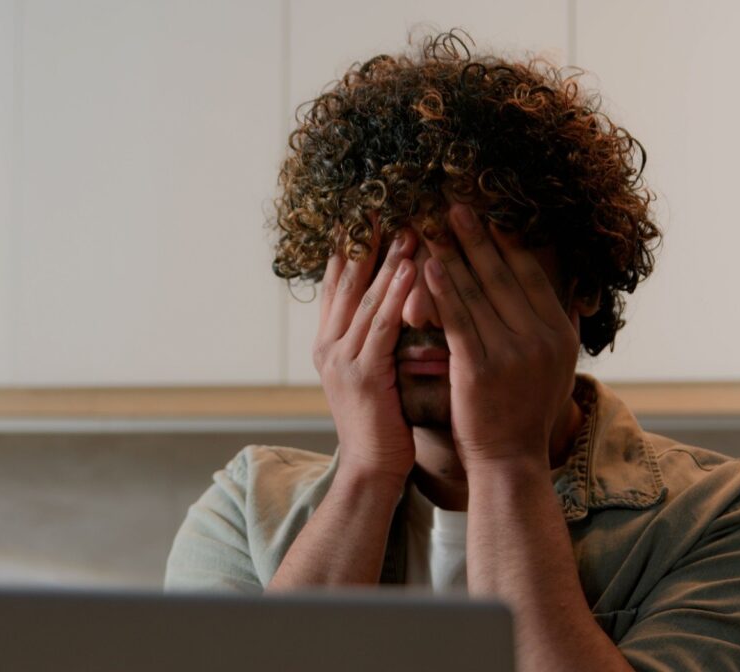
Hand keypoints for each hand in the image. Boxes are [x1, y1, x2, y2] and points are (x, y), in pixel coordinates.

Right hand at [314, 219, 418, 486]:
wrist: (372, 466)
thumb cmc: (381, 420)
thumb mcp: (373, 371)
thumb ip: (376, 336)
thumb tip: (397, 301)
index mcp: (328, 343)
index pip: (338, 284)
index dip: (350, 247)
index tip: (365, 214)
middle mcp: (327, 345)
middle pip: (345, 282)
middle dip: (363, 243)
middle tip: (381, 205)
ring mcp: (341, 359)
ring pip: (364, 298)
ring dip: (386, 260)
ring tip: (406, 227)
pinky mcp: (362, 374)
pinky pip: (381, 324)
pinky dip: (395, 294)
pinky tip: (411, 268)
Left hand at [421, 203, 579, 469]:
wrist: (510, 460)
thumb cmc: (526, 411)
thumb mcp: (558, 367)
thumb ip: (563, 326)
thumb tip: (576, 290)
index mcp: (559, 333)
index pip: (531, 274)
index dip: (507, 241)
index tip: (489, 213)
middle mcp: (541, 338)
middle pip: (502, 275)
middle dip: (476, 236)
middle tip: (453, 204)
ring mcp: (512, 353)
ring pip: (476, 292)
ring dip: (451, 254)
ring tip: (432, 225)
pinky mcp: (480, 369)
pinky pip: (458, 320)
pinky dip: (442, 290)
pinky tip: (427, 266)